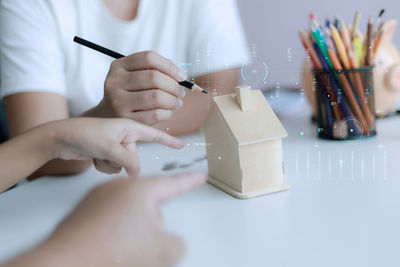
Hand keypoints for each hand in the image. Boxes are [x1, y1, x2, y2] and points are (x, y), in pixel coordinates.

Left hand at [46, 172, 206, 266]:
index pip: (174, 184)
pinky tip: (109, 245)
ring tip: (121, 247)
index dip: (190, 181)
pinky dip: (114, 230)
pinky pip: (110, 217)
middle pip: (150, 204)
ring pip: (129, 213)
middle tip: (142, 244)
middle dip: (152, 223)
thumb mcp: (160, 250)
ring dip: (133, 229)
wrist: (65, 260)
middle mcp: (120, 188)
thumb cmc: (110, 250)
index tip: (200, 176)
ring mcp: (100, 196)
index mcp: (141, 190)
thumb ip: (177, 244)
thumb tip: (171, 242)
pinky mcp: (86, 209)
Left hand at [51, 118, 183, 175]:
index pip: (154, 134)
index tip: (182, 145)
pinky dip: (102, 166)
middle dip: (120, 161)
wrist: (60, 138)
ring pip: (122, 166)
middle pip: (134, 158)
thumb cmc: (85, 135)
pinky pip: (112, 168)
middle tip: (105, 153)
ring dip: (109, 164)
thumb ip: (128, 161)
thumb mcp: (110, 147)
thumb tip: (136, 175)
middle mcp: (124, 137)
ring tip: (96, 154)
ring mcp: (115, 146)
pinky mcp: (105, 154)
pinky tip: (92, 158)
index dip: (168, 141)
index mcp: (129, 127)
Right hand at [97, 51, 186, 124]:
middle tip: (180, 93)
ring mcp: (118, 102)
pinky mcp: (126, 119)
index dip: (169, 66)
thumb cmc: (129, 95)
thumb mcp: (134, 77)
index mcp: (118, 66)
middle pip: (154, 77)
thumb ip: (155, 70)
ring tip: (176, 103)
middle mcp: (114, 82)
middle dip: (174, 86)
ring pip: (156, 96)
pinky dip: (168, 113)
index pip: (148, 58)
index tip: (181, 76)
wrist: (108, 117)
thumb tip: (180, 76)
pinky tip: (168, 112)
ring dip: (173, 100)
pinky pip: (156, 114)